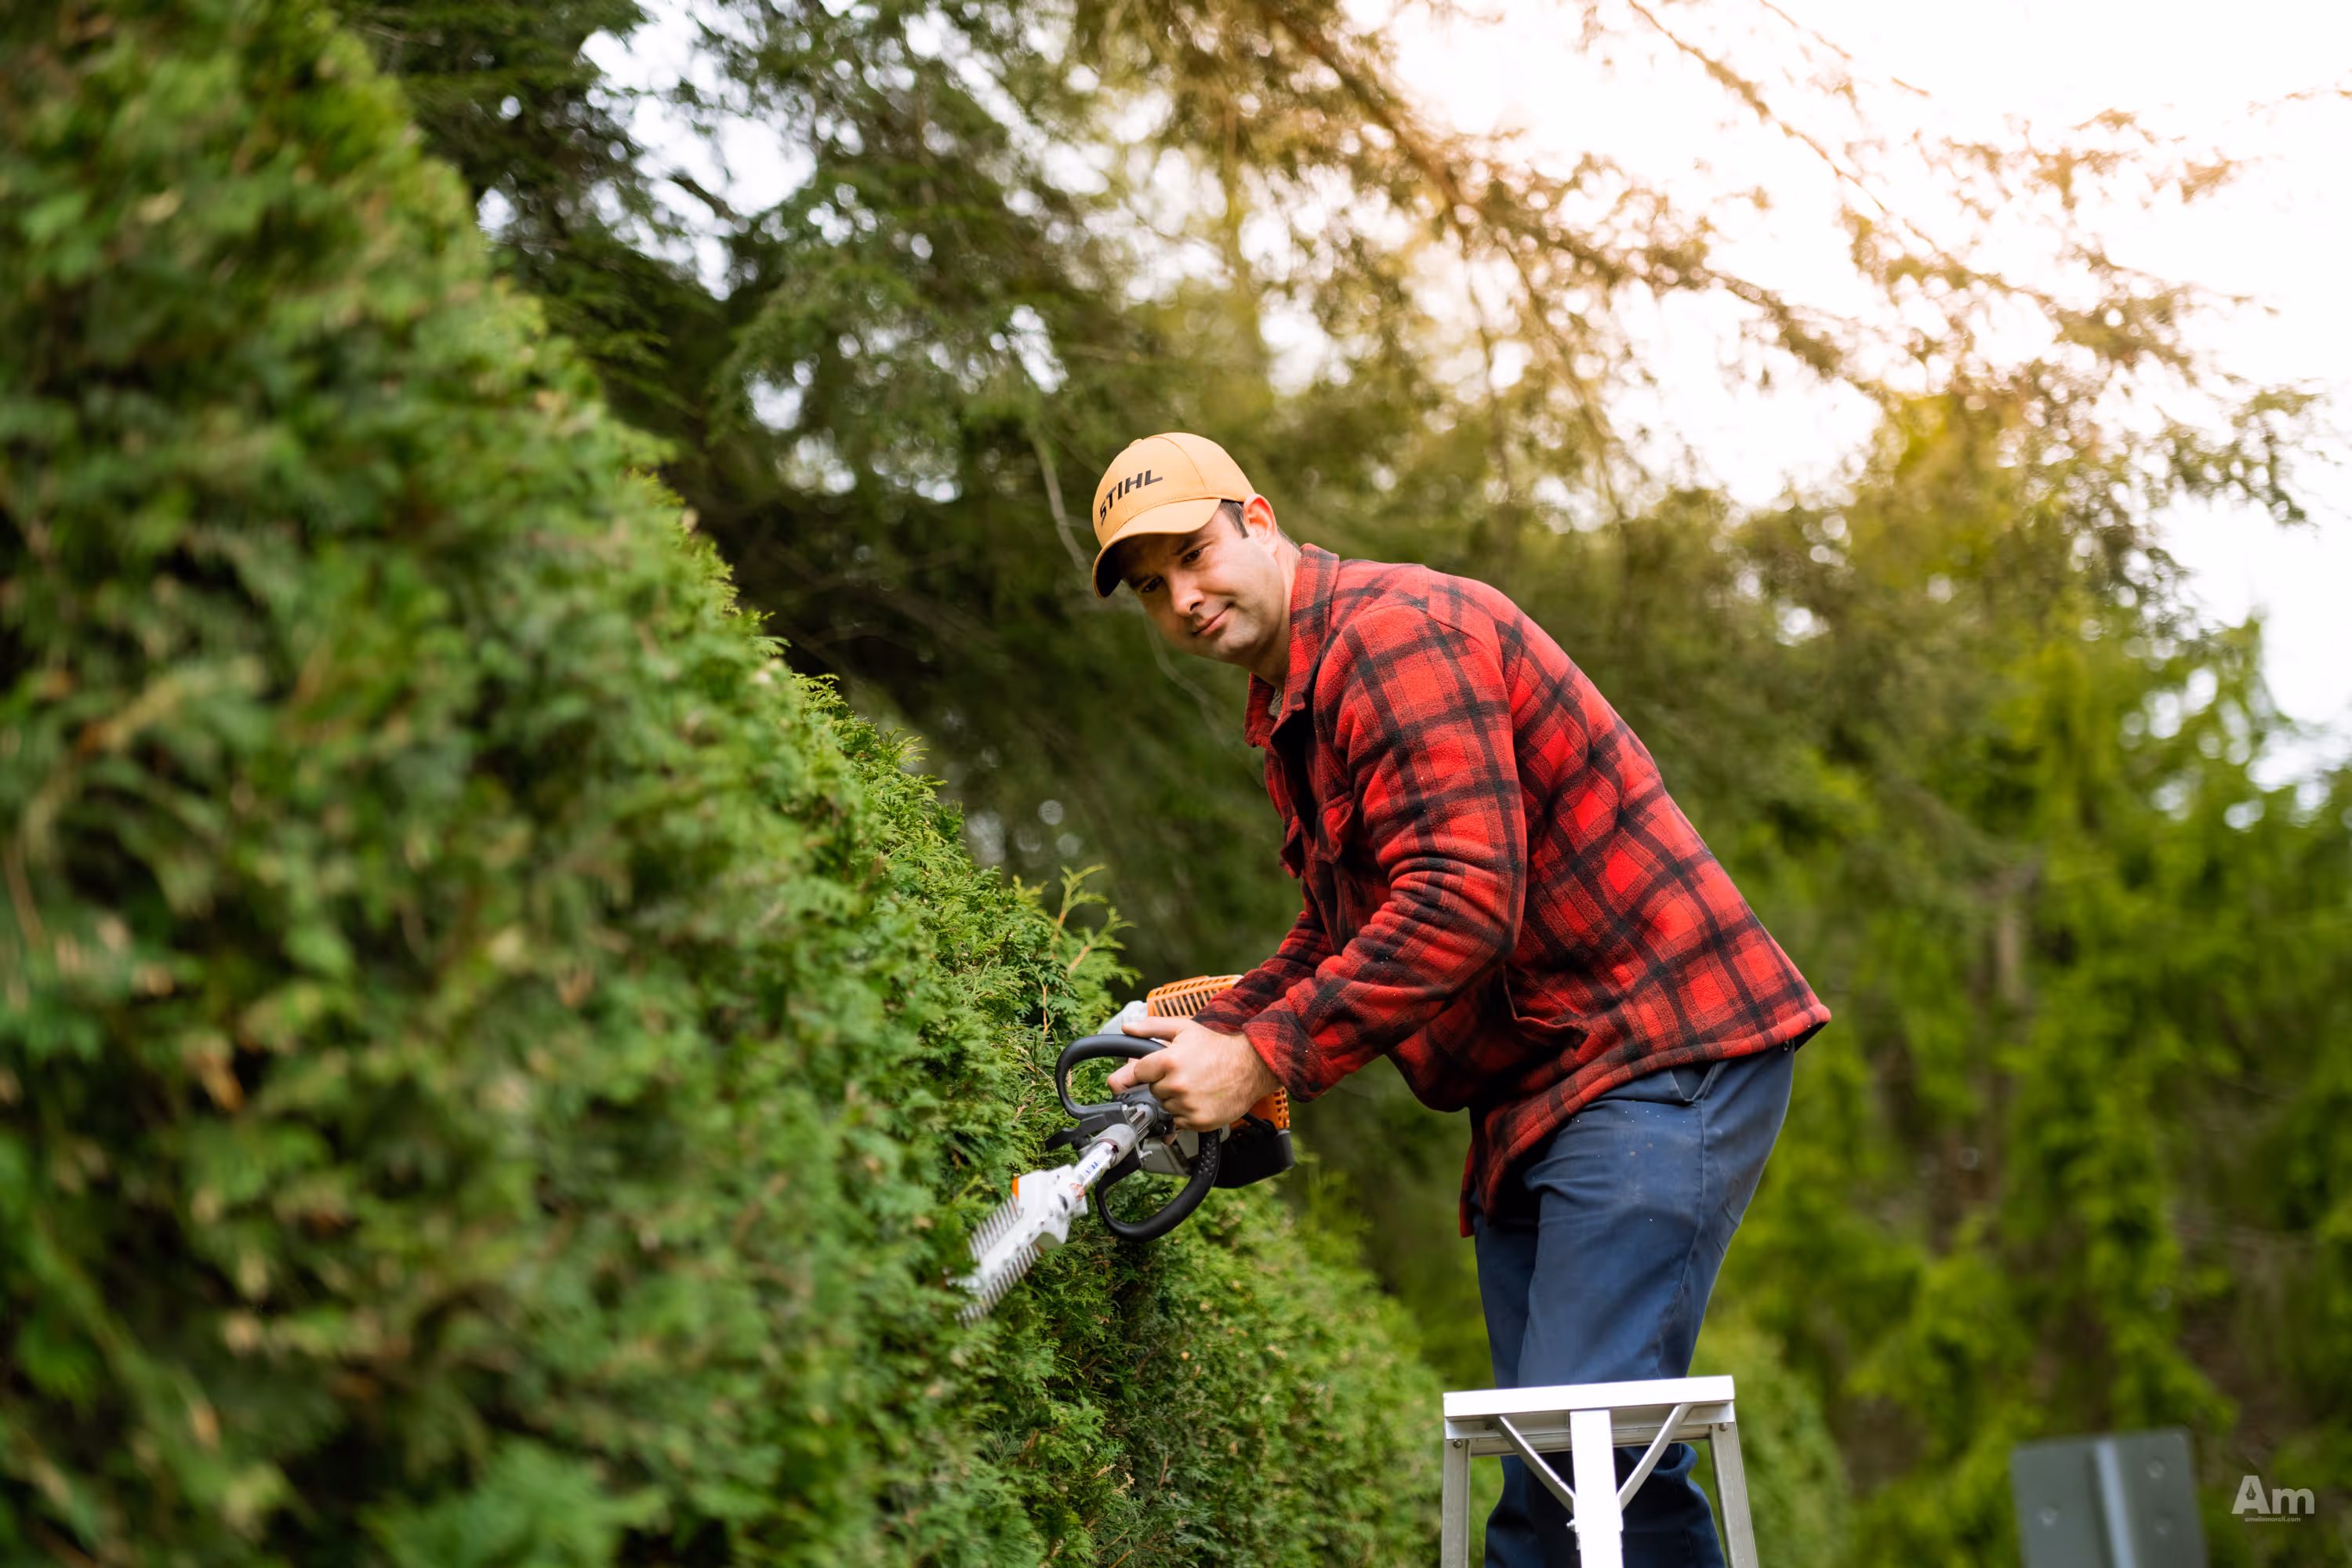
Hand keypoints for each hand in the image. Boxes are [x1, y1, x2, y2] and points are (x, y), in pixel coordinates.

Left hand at [1104, 1015, 1280, 1131]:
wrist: (1251, 1066)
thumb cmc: (1218, 1047)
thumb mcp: (1185, 1028)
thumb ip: (1152, 1027)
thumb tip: (1128, 1028)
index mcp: (1169, 1060)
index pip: (1135, 1073)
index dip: (1136, 1073)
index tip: (1127, 1081)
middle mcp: (1176, 1085)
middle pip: (1152, 1090)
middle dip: (1162, 1082)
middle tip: (1182, 1073)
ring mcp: (1187, 1105)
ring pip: (1165, 1106)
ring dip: (1174, 1099)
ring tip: (1194, 1085)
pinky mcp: (1198, 1121)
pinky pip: (1178, 1121)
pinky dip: (1185, 1113)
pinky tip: (1198, 1099)